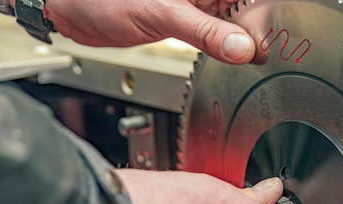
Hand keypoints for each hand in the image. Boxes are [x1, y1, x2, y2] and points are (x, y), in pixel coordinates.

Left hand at [43, 0, 255, 62]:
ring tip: (248, 58)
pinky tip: (232, 55)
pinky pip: (224, 34)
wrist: (77, 11)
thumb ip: (207, 33)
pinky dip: (231, 48)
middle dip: (258, 34)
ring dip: (246, 43)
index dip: (265, 20)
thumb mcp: (163, 15)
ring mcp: (204, 5)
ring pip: (241, 24)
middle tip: (256, 56)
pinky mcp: (196, 21)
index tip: (263, 45)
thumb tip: (245, 49)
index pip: (254, 0)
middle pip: (253, 10)